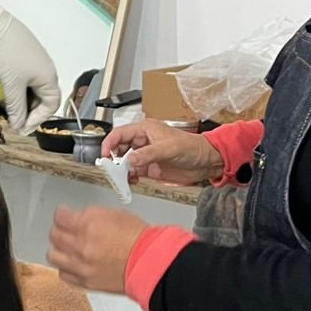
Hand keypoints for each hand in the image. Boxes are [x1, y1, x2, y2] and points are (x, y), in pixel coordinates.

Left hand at [0, 6, 60, 132]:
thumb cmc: (8, 52)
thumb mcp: (12, 86)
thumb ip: (17, 108)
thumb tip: (19, 125)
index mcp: (49, 77)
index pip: (51, 106)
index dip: (37, 119)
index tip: (22, 128)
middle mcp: (46, 71)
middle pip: (43, 99)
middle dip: (30, 112)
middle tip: (16, 121)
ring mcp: (35, 64)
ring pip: (33, 90)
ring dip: (23, 102)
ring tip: (10, 109)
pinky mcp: (24, 60)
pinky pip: (25, 81)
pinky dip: (18, 91)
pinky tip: (7, 94)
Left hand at [48, 205, 148, 293]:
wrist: (150, 263)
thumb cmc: (138, 240)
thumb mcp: (115, 214)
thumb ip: (91, 215)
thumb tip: (78, 217)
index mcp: (88, 226)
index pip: (59, 217)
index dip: (62, 213)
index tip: (63, 214)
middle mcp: (81, 246)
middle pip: (54, 235)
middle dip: (60, 230)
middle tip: (66, 230)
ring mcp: (81, 266)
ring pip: (53, 256)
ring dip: (59, 250)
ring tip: (68, 248)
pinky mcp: (85, 282)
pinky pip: (63, 274)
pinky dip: (66, 268)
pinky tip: (74, 263)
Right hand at [102, 120, 223, 185]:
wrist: (206, 162)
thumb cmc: (192, 147)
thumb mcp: (169, 148)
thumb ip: (148, 154)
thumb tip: (130, 160)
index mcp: (145, 130)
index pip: (120, 134)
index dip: (109, 143)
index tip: (105, 155)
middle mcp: (142, 142)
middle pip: (119, 148)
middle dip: (113, 158)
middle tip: (111, 169)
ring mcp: (145, 156)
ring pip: (124, 162)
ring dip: (120, 170)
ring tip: (120, 177)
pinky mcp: (149, 168)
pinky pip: (133, 172)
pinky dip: (128, 177)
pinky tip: (131, 181)